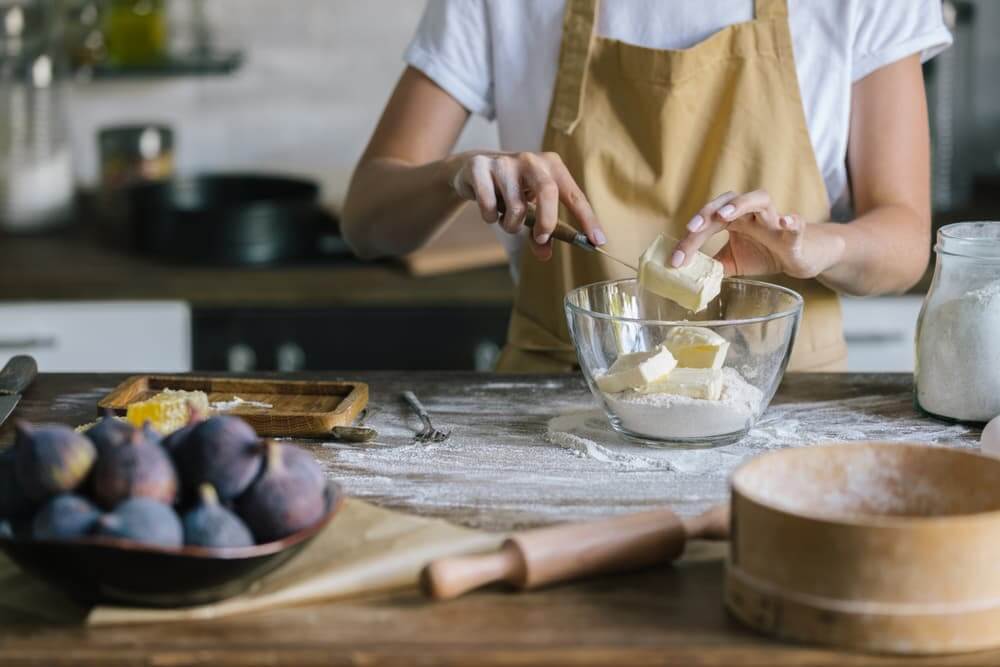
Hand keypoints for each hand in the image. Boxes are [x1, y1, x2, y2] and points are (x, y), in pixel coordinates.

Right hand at [450, 151, 604, 259]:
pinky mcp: (479, 167)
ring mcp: (504, 162)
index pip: (574, 195)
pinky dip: (490, 217)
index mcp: (552, 166)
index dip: (587, 219)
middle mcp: (530, 159)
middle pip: (548, 192)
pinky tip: (489, 209)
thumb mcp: (531, 208)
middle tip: (540, 239)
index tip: (597, 241)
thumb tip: (545, 255)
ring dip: (511, 225)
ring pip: (515, 207)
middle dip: (546, 222)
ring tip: (506, 219)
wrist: (474, 169)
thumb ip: (541, 232)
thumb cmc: (512, 190)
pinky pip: (489, 206)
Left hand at [672, 190, 842, 278]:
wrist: (800, 257)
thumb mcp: (732, 262)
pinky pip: (796, 222)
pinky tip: (786, 221)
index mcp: (734, 219)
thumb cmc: (765, 253)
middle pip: (728, 202)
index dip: (691, 239)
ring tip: (725, 215)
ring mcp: (774, 220)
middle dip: (708, 213)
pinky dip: (792, 221)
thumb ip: (712, 264)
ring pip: (759, 199)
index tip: (676, 259)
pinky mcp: (795, 234)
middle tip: (692, 228)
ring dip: (740, 204)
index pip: (708, 222)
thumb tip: (686, 274)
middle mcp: (752, 214)